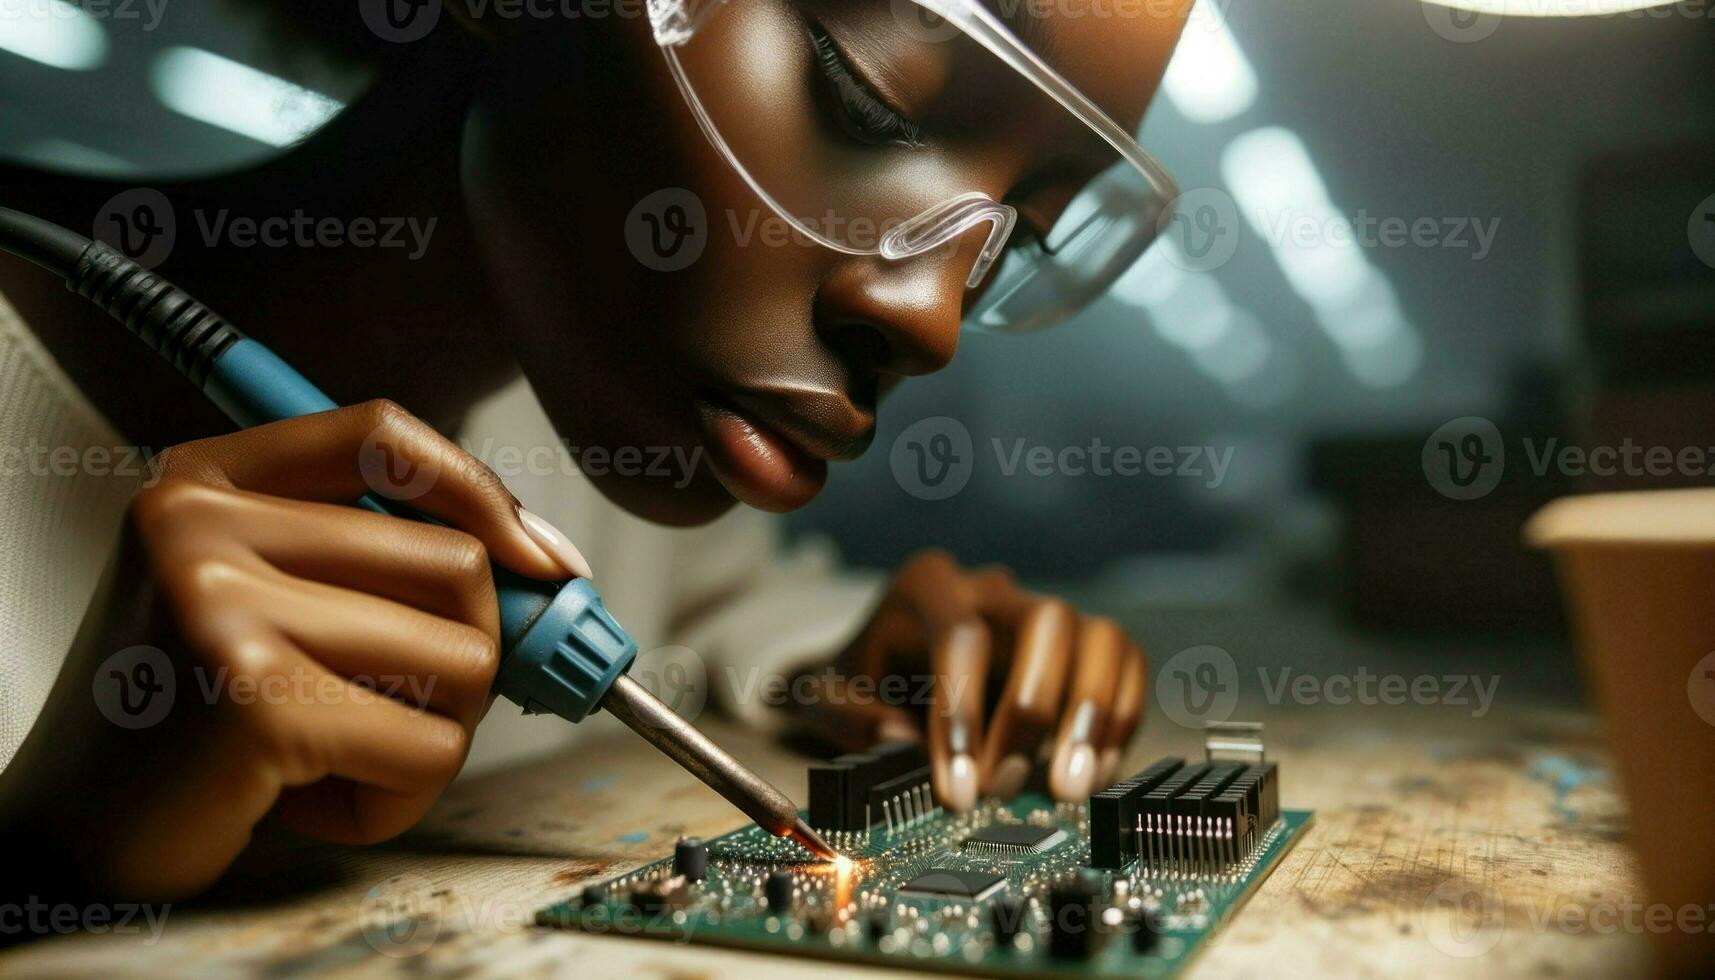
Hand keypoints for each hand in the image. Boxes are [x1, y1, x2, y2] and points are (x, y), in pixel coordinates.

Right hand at [0, 401, 589, 899]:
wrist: (73, 828)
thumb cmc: (190, 716)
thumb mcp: (263, 595)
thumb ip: (378, 559)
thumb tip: (548, 566)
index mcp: (206, 479)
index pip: (383, 433)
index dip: (482, 493)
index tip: (540, 560)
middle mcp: (203, 525)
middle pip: (455, 565)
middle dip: (460, 660)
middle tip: (386, 709)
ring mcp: (223, 605)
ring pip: (463, 662)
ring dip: (426, 737)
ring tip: (332, 754)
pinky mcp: (256, 702)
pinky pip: (429, 750)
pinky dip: (396, 799)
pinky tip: (314, 799)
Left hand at [782, 550, 1147, 812]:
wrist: (891, 666)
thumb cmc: (863, 680)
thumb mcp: (826, 696)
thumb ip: (847, 716)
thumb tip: (902, 739)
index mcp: (927, 588)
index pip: (958, 637)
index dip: (962, 716)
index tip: (958, 791)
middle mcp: (994, 588)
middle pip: (1045, 623)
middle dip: (1034, 710)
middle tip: (1009, 787)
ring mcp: (1044, 611)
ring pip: (1100, 637)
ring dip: (1092, 717)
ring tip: (1067, 789)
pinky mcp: (1082, 644)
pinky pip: (1125, 665)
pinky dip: (1118, 721)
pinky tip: (1091, 775)